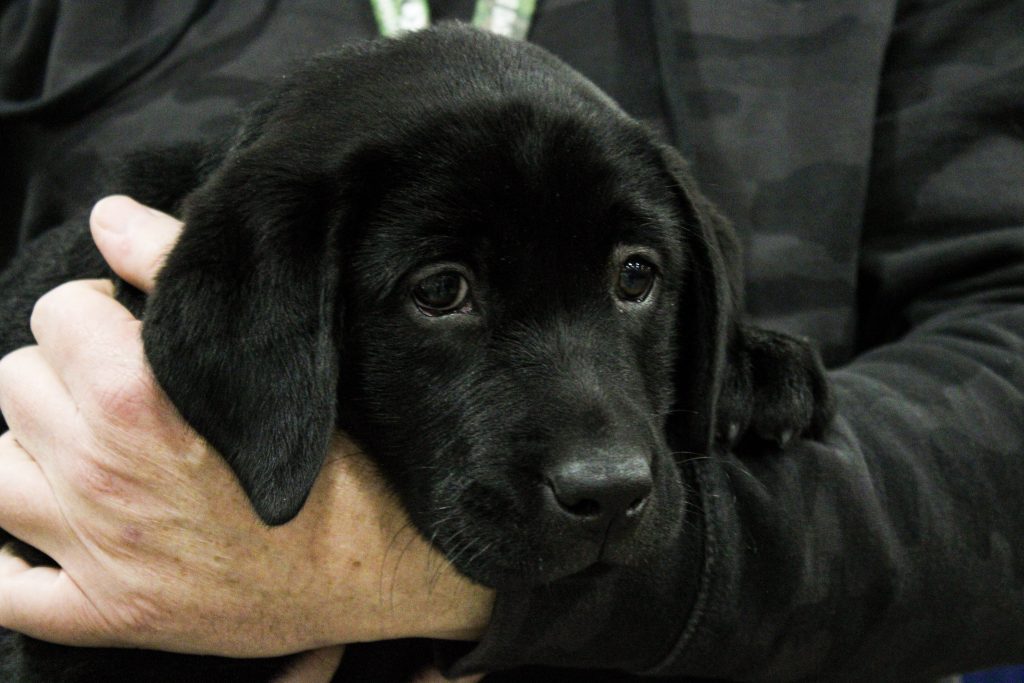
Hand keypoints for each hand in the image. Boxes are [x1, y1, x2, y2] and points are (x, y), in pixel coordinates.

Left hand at [0, 197, 493, 666]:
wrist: (381, 565)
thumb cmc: (341, 454)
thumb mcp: (272, 353)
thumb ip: (178, 273)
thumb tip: (109, 216)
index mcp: (136, 399)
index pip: (57, 312)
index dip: (97, 312)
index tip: (133, 332)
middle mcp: (100, 474)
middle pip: (14, 382)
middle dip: (62, 376)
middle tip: (120, 394)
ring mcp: (96, 552)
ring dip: (30, 454)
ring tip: (88, 455)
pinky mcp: (104, 614)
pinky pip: (0, 590)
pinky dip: (8, 560)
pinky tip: (48, 532)